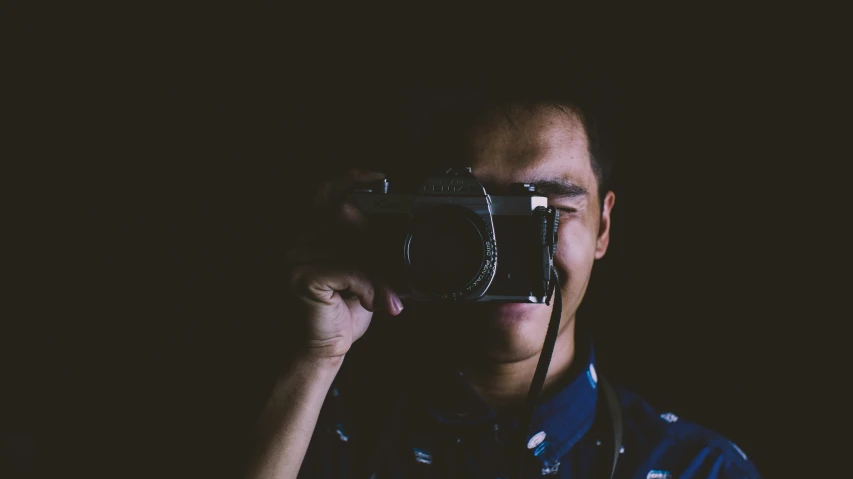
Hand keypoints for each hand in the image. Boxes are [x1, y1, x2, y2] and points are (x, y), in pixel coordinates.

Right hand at [285, 168, 402, 360]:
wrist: (324, 348)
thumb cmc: (344, 310)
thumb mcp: (364, 271)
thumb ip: (372, 247)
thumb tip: (403, 230)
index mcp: (312, 232)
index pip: (327, 193)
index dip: (351, 179)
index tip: (380, 177)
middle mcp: (299, 239)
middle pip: (348, 218)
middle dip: (379, 244)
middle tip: (397, 270)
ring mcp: (295, 256)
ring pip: (351, 245)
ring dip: (378, 272)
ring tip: (387, 296)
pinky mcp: (300, 276)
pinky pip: (347, 269)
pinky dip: (367, 285)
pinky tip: (370, 301)